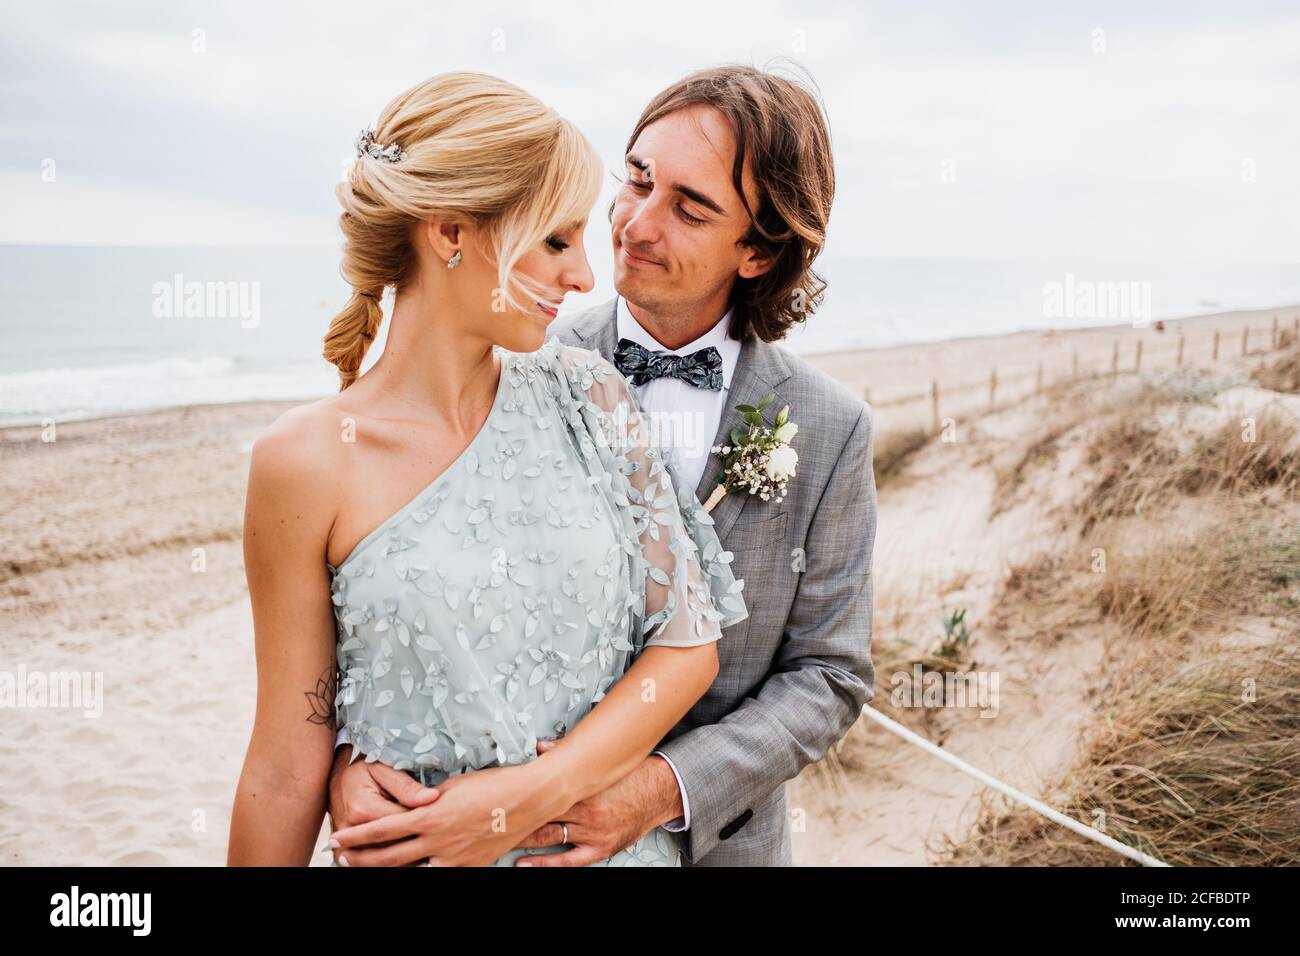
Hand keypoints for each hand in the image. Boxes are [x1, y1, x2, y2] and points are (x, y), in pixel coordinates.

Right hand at [325, 744, 440, 865]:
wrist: (335, 780)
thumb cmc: (361, 770)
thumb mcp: (383, 767)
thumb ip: (406, 785)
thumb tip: (432, 797)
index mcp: (364, 809)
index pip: (403, 823)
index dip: (425, 821)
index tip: (442, 818)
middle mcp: (353, 831)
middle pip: (394, 846)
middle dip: (418, 843)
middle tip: (439, 839)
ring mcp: (346, 846)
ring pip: (383, 861)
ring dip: (407, 858)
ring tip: (428, 851)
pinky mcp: (344, 853)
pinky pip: (371, 864)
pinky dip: (391, 863)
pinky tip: (410, 857)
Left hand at [329, 759, 567, 866]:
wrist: (529, 798)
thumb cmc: (492, 784)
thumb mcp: (452, 786)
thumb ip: (427, 801)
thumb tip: (412, 808)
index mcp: (430, 816)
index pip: (381, 829)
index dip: (356, 837)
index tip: (336, 839)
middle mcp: (438, 841)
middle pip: (389, 858)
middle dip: (361, 859)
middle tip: (341, 859)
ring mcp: (454, 858)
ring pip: (410, 871)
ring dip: (386, 870)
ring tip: (368, 867)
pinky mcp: (471, 866)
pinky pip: (438, 874)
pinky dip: (420, 873)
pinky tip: (412, 871)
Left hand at [509, 740, 680, 866]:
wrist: (660, 792)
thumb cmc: (631, 775)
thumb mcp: (603, 762)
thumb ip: (569, 754)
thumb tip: (540, 747)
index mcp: (584, 788)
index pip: (543, 791)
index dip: (519, 794)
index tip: (497, 795)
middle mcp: (586, 812)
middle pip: (542, 815)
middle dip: (516, 817)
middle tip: (491, 819)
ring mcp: (592, 833)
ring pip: (550, 836)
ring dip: (524, 838)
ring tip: (498, 840)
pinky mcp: (600, 848)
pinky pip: (569, 860)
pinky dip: (546, 863)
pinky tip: (525, 864)